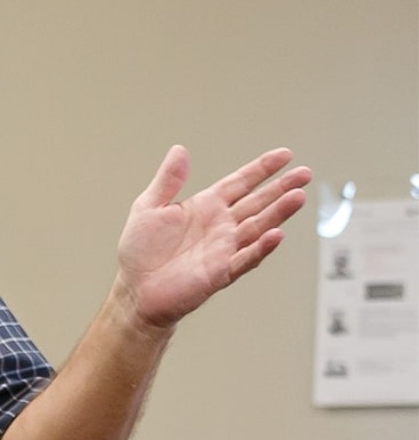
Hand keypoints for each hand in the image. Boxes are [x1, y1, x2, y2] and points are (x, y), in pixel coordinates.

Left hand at [116, 146, 310, 330]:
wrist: (136, 289)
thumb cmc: (140, 250)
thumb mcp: (148, 207)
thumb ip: (168, 180)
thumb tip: (179, 150)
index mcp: (205, 207)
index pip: (240, 183)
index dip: (261, 169)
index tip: (285, 155)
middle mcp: (220, 226)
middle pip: (257, 202)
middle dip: (281, 188)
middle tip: (304, 174)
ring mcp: (224, 248)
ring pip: (258, 227)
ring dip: (278, 213)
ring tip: (298, 197)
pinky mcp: (221, 272)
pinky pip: (245, 258)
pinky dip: (260, 247)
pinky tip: (276, 234)